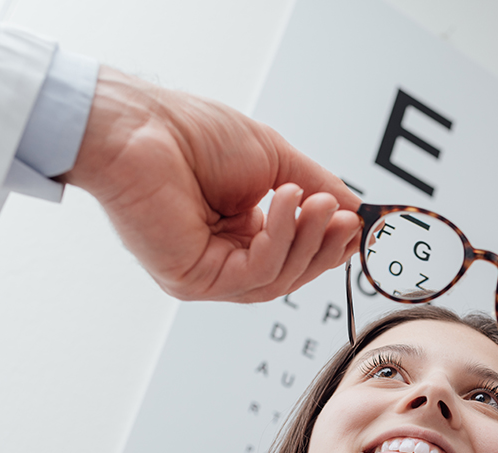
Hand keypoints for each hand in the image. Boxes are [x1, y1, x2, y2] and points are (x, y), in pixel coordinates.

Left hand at [64, 67, 360, 301]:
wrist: (142, 127)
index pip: (294, 255)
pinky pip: (256, 273)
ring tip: (316, 203)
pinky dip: (281, 239)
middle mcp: (221, 257)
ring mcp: (206, 274)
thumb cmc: (189, 134)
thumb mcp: (275, 160)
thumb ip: (318, 187)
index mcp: (237, 232)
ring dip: (307, 240)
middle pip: (291, 275)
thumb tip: (354, 210)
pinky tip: (286, 203)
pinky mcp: (194, 280)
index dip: (327, 243)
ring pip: (278, 280)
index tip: (355, 224)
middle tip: (345, 218)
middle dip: (324, 247)